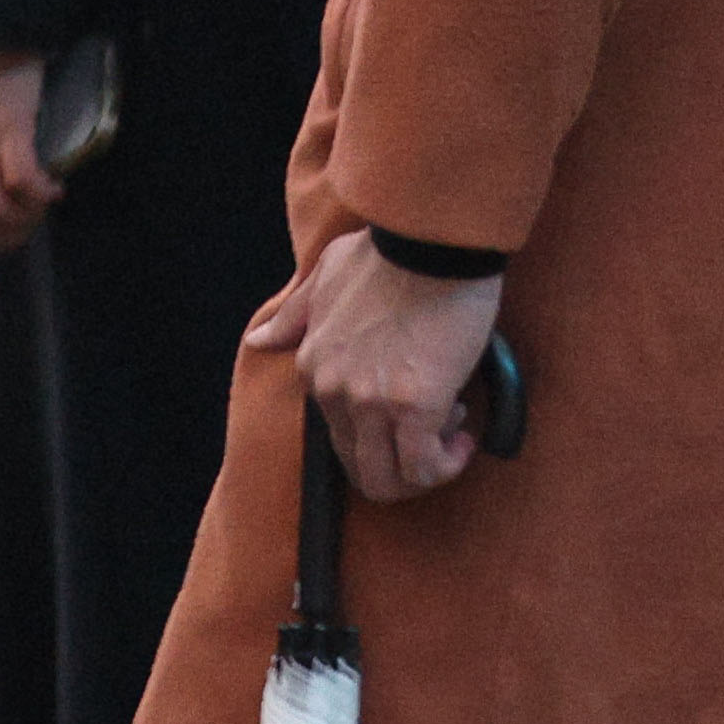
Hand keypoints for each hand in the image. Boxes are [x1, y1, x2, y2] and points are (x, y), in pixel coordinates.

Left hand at [257, 224, 509, 505]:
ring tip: (451, 432)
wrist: (429, 244)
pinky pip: (423, 466)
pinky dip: (445, 464)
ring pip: (390, 479)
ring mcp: (372, 403)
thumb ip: (293, 317)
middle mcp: (335, 392)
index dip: (381, 433)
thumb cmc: (387, 255)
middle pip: (361, 468)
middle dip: (401, 468)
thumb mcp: (324, 278)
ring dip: (426, 470)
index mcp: (314, 367)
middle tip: (436, 435)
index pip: (339, 435)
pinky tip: (463, 437)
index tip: (415, 406)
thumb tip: (260, 340)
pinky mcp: (415, 407)